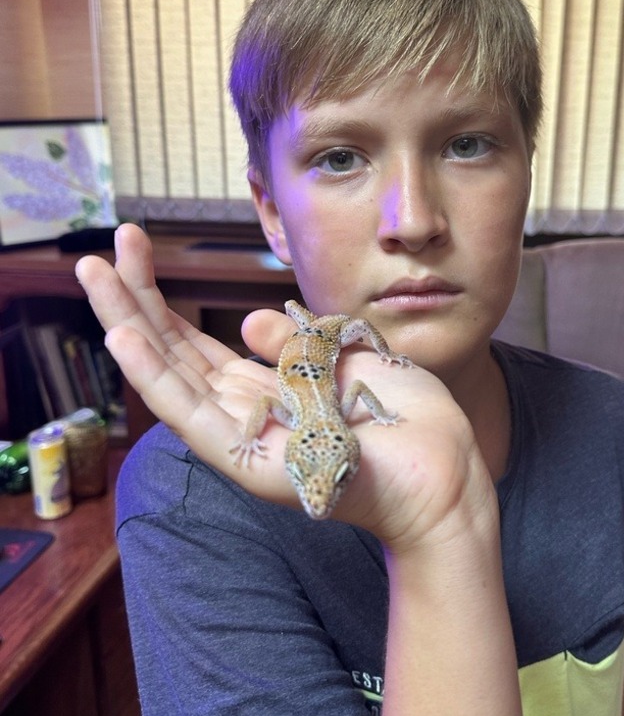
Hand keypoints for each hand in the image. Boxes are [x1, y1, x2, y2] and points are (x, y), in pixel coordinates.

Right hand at [76, 225, 495, 549]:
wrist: (442, 471)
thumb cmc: (403, 418)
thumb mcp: (343, 359)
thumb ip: (291, 342)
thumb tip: (244, 322)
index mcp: (265, 390)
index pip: (195, 342)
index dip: (161, 296)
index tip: (137, 244)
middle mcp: (244, 414)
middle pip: (171, 352)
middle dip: (131, 300)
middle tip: (92, 252)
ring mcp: (242, 440)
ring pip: (167, 377)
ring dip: (125, 323)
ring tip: (91, 275)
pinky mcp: (248, 463)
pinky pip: (190, 416)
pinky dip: (152, 375)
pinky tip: (122, 334)